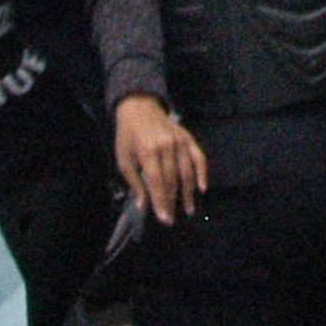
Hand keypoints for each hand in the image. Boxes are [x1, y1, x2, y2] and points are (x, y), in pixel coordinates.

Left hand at [114, 94, 208, 223]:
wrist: (139, 106)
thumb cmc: (127, 135)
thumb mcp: (123, 158)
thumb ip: (134, 182)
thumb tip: (142, 205)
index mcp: (148, 151)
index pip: (156, 182)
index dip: (160, 202)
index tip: (164, 219)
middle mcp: (166, 146)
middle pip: (172, 179)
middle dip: (172, 201)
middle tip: (171, 219)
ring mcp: (180, 141)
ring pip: (187, 172)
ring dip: (188, 193)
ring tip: (188, 209)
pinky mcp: (188, 137)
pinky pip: (199, 157)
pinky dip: (202, 172)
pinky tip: (202, 187)